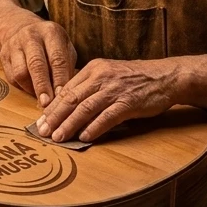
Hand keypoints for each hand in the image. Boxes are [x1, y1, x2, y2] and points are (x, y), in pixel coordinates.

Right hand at [0, 11, 76, 106]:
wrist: (21, 27)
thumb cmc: (50, 44)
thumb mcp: (64, 48)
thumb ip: (67, 67)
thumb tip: (67, 92)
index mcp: (51, 32)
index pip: (57, 59)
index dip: (60, 80)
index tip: (62, 96)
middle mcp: (31, 36)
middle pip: (36, 65)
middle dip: (42, 87)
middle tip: (47, 104)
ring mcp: (15, 44)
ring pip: (20, 72)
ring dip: (31, 89)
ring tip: (41, 100)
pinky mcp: (4, 54)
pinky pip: (12, 77)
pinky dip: (23, 87)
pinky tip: (32, 91)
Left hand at [36, 57, 180, 142]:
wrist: (166, 76)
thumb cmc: (136, 79)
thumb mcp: (109, 75)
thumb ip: (90, 87)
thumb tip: (68, 107)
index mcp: (94, 68)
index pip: (67, 89)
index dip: (52, 106)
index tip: (40, 120)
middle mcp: (101, 77)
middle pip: (71, 98)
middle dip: (54, 117)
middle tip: (42, 131)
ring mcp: (115, 89)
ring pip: (85, 108)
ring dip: (69, 124)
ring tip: (58, 137)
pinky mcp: (129, 102)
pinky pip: (107, 116)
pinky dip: (94, 127)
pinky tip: (84, 137)